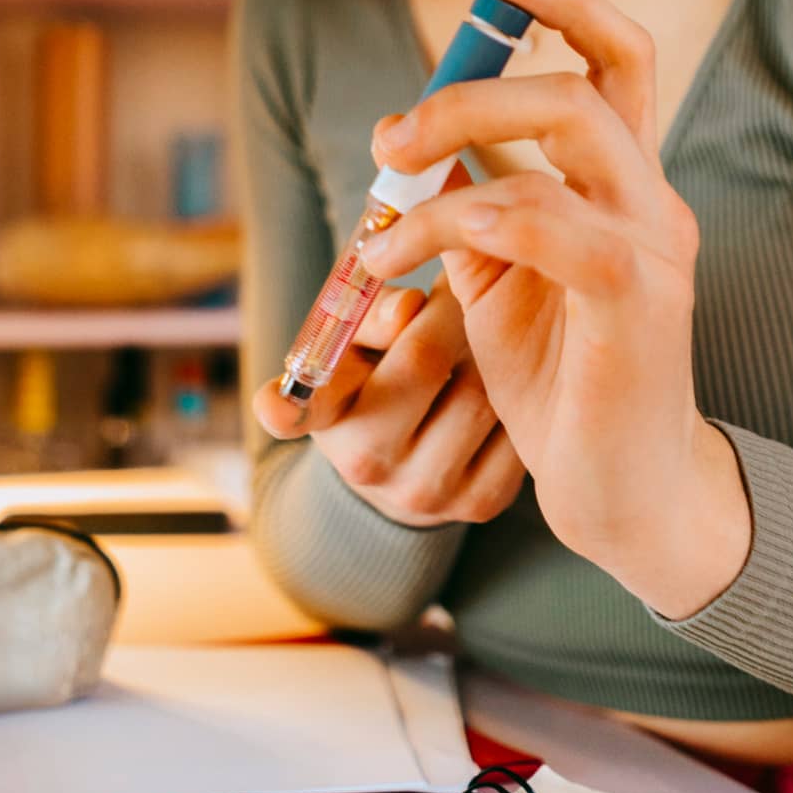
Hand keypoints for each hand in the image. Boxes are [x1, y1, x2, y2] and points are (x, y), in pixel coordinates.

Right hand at [253, 264, 527, 527]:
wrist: (410, 466)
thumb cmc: (379, 379)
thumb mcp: (360, 342)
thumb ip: (375, 316)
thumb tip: (411, 309)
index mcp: (325, 417)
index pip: (295, 411)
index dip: (282, 407)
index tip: (273, 401)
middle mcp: (365, 464)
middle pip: (425, 362)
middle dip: (453, 312)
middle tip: (465, 288)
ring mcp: (425, 492)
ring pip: (481, 393)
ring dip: (493, 350)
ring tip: (488, 334)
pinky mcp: (481, 503)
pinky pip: (515, 426)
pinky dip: (519, 393)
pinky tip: (508, 383)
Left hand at [357, 0, 751, 617]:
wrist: (624, 495)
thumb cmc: (565, 386)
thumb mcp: (501, 283)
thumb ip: (470, 208)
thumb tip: (408, 144)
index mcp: (628, 187)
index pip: (621, 60)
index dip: (569, 2)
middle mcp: (655, 204)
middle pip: (585, 84)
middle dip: (474, 89)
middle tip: (390, 139)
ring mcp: (655, 249)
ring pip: (570, 135)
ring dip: (452, 160)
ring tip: (383, 224)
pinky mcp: (636, 303)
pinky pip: (552, 223)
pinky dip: (471, 218)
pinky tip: (422, 256)